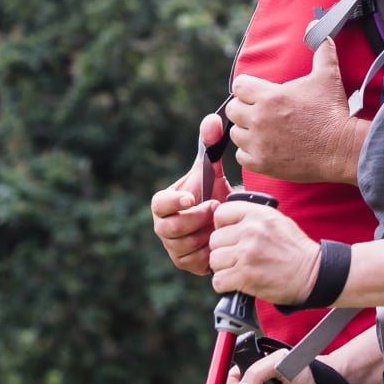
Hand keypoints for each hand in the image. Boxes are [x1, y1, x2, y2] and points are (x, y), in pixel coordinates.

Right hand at [149, 114, 231, 273]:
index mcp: (164, 203)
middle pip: (169, 229)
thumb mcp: (212, 168)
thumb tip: (213, 119)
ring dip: (203, 234)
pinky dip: (208, 252)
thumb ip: (209, 143)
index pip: (159, 204)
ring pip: (183, 247)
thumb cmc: (212, 190)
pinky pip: (194, 263)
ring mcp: (173, 247)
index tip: (191, 197)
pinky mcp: (186, 264)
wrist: (224, 218)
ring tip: (218, 223)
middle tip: (214, 208)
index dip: (173, 201)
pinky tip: (218, 239)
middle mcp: (163, 227)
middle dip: (194, 219)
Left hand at [208, 197, 320, 303]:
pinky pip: (218, 280)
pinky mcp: (245, 276)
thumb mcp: (276, 220)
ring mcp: (246, 254)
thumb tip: (226, 220)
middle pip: (214, 240)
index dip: (222, 227)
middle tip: (236, 258)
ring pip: (214, 260)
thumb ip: (250, 217)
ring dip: (223, 268)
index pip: (220, 213)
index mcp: (257, 214)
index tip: (229, 236)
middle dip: (223, 250)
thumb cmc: (294, 249)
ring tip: (238, 270)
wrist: (313, 274)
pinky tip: (237, 283)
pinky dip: (225, 285)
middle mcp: (250, 231)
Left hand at [227, 39, 354, 182]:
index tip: (258, 92)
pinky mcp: (263, 163)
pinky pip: (241, 157)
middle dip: (244, 108)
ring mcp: (259, 144)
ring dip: (246, 131)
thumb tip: (313, 25)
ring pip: (236, 134)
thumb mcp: (327, 75)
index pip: (238, 86)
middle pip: (232, 110)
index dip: (248, 87)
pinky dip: (250, 153)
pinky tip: (264, 148)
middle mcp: (258, 119)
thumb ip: (319, 47)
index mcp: (269, 96)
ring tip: (263, 130)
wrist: (342, 148)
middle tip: (261, 111)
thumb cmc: (333, 111)